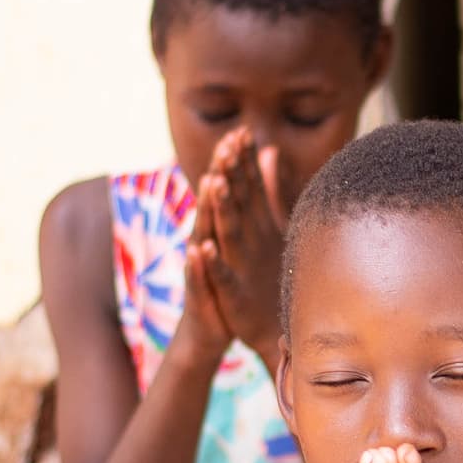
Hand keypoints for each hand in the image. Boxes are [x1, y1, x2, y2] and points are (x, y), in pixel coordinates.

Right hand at [182, 129, 287, 365]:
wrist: (212, 329)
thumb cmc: (233, 285)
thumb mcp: (247, 246)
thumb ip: (256, 208)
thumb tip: (265, 174)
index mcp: (225, 232)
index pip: (231, 192)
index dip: (237, 163)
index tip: (244, 132)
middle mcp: (211, 243)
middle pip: (216, 204)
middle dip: (220, 173)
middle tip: (226, 143)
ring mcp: (205, 268)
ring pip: (205, 233)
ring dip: (208, 208)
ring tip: (210, 181)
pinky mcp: (205, 295)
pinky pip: (202, 278)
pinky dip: (199, 265)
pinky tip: (197, 250)